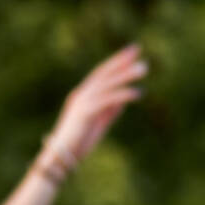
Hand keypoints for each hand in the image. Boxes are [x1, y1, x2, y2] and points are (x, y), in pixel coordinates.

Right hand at [45, 44, 148, 164]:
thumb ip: (111, 110)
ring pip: (107, 84)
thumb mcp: (99, 124)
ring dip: (125, 74)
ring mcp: (82, 102)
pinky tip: (137, 93)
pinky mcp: (84, 112)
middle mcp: (81, 94)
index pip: (101, 74)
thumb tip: (124, 99)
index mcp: (84, 95)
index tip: (131, 53)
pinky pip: (107, 100)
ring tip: (143, 68)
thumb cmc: (78, 143)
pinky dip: (122, 95)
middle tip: (137, 48)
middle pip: (103, 73)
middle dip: (120, 60)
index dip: (116, 62)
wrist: (60, 156)